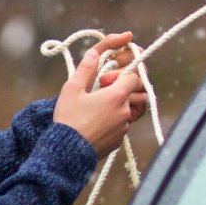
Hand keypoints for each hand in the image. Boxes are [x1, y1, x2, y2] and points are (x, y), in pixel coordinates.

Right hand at [54, 32, 147, 156]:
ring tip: (102, 104)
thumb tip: (94, 53)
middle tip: (105, 90)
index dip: (122, 74)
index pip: (133, 77)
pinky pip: (125, 123)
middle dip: (126, 87)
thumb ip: (86, 69)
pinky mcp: (121, 138)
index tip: (106, 79)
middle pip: (138, 92)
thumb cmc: (69, 119)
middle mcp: (125, 111)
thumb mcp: (72, 89)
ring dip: (123, 103)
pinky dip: (117, 118)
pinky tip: (99, 119)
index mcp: (117, 96)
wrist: (67, 151)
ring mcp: (125, 126)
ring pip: (133, 108)